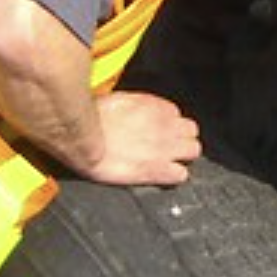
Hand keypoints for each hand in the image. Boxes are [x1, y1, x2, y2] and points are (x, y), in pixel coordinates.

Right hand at [79, 90, 200, 185]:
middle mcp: (166, 126)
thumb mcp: (117, 101)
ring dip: (182, 156)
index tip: (157, 130)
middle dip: (181, 139)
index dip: (167, 124)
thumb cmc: (91, 120)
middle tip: (167, 147)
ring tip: (167, 161)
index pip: (176, 115)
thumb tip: (136, 110)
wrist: (82, 141)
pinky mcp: (158, 170)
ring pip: (194, 151)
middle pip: (192, 131)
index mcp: (155, 107)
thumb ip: (136, 106)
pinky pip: (181, 175)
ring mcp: (165, 149)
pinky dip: (173, 176)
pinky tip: (161, 176)